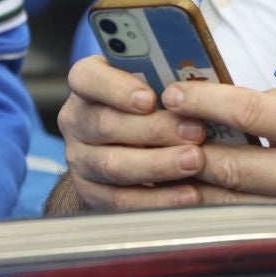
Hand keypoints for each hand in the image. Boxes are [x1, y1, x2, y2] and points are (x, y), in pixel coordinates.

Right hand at [57, 56, 209, 211]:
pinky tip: (188, 193)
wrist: (128, 143)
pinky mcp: (92, 193)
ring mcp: (81, 159)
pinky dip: (159, 198)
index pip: (87, 79)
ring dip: (159, 165)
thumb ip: (166, 76)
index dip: (116, 89)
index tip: (150, 99)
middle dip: (155, 130)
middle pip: (106, 125)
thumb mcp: (152, 78)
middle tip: (195, 131)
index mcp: (88, 83)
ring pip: (115, 165)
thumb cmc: (150, 100)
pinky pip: (124, 200)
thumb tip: (198, 83)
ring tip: (195, 160)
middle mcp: (77, 120)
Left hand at [163, 80, 275, 226]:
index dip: (202, 102)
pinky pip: (254, 221)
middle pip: (228, 167)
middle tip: (156, 133)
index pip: (245, 114)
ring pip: (232, 204)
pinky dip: (224, 210)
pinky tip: (200, 198)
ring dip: (193, 188)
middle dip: (185, 150)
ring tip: (164, 170)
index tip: (173, 94)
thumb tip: (238, 105)